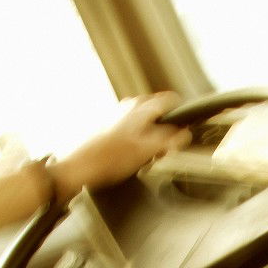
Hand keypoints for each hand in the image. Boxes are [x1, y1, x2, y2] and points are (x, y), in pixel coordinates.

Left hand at [51, 91, 190, 202]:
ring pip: (143, 117)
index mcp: (140, 109)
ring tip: (153, 149)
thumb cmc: (110, 159)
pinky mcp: (107, 126)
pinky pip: (130, 126)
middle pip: (156, 108)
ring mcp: (116, 115)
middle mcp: (128, 107)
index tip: (188, 124)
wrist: (79, 166)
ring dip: (152, 130)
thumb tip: (185, 134)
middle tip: (170, 142)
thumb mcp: (146, 150)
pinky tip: (135, 152)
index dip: (181, 112)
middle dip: (166, 123)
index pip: (169, 100)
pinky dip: (139, 135)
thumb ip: (169, 140)